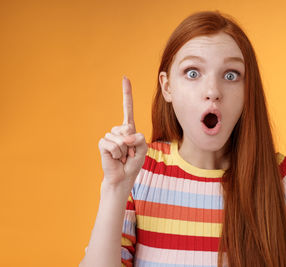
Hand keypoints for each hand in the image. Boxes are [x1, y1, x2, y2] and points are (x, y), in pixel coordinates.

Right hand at [97, 76, 147, 191]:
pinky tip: (115, 158)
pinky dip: (117, 154)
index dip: (126, 93)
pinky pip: (112, 145)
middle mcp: (118, 130)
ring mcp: (109, 136)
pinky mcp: (102, 143)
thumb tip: (126, 136)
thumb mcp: (143, 149)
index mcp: (129, 129)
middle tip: (129, 154)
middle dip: (132, 144)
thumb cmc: (133, 163)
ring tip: (122, 157)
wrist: (122, 177)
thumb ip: (140, 139)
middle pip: (128, 128)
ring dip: (124, 151)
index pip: (128, 108)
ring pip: (120, 138)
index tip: (125, 78)